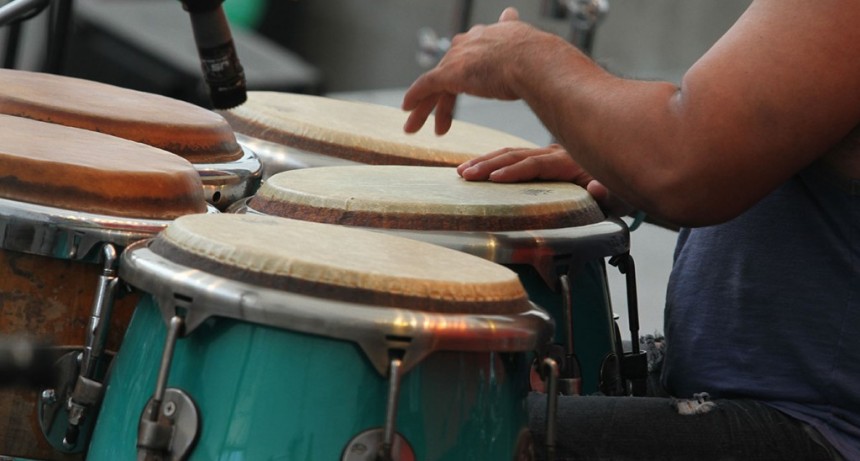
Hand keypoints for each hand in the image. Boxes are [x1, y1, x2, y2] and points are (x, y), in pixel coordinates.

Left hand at [402, 7, 535, 134]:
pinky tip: (407, 111)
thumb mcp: (535, 49)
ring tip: (416, 127)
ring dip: (426, 107)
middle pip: (451, 69)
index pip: (472, 55)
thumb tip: (543, 44)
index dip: (466, 72)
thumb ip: (530, 49)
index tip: (466, 82)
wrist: (535, 61)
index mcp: (493, 35)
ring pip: (436, 81)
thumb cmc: (544, 62)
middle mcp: (472, 40)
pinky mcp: (450, 72)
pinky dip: (416, 98)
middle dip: (442, 93)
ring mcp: (460, 56)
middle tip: (439, 117)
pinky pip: (426, 85)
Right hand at [458, 144, 633, 216]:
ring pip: (512, 152)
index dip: (515, 172)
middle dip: (489, 165)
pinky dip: (495, 160)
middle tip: (466, 175)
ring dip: (486, 161)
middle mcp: (557, 153)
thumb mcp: (622, 195)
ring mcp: (549, 153)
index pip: (537, 165)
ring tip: (463, 172)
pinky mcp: (545, 157)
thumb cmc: (624, 189)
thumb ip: (609, 193)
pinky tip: (477, 166)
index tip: (494, 179)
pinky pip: (515, 155)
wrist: (630, 166)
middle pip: (517, 155)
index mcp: (571, 162)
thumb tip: (598, 188)